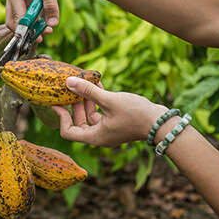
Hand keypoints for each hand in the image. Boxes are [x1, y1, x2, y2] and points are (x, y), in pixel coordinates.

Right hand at [5, 0, 67, 34]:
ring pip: (22, 20)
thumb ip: (50, 5)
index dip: (26, 28)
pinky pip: (30, 16)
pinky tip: (48, 24)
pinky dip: (37, 22)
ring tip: (49, 31)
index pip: (16, 16)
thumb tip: (52, 24)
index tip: (39, 36)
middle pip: (14, 21)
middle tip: (42, 37)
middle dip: (27, 31)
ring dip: (33, 27)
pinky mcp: (28, 1)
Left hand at [52, 77, 167, 146]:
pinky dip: (98, 99)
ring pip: (91, 114)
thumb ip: (88, 91)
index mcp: (94, 136)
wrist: (161, 122)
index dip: (61, 117)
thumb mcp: (109, 100)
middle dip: (75, 104)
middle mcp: (99, 135)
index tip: (57, 102)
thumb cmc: (135, 114)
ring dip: (86, 98)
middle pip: (79, 121)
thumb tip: (69, 81)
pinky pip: (102, 110)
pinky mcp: (116, 121)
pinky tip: (97, 83)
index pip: (68, 131)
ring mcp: (108, 128)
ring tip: (84, 82)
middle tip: (71, 87)